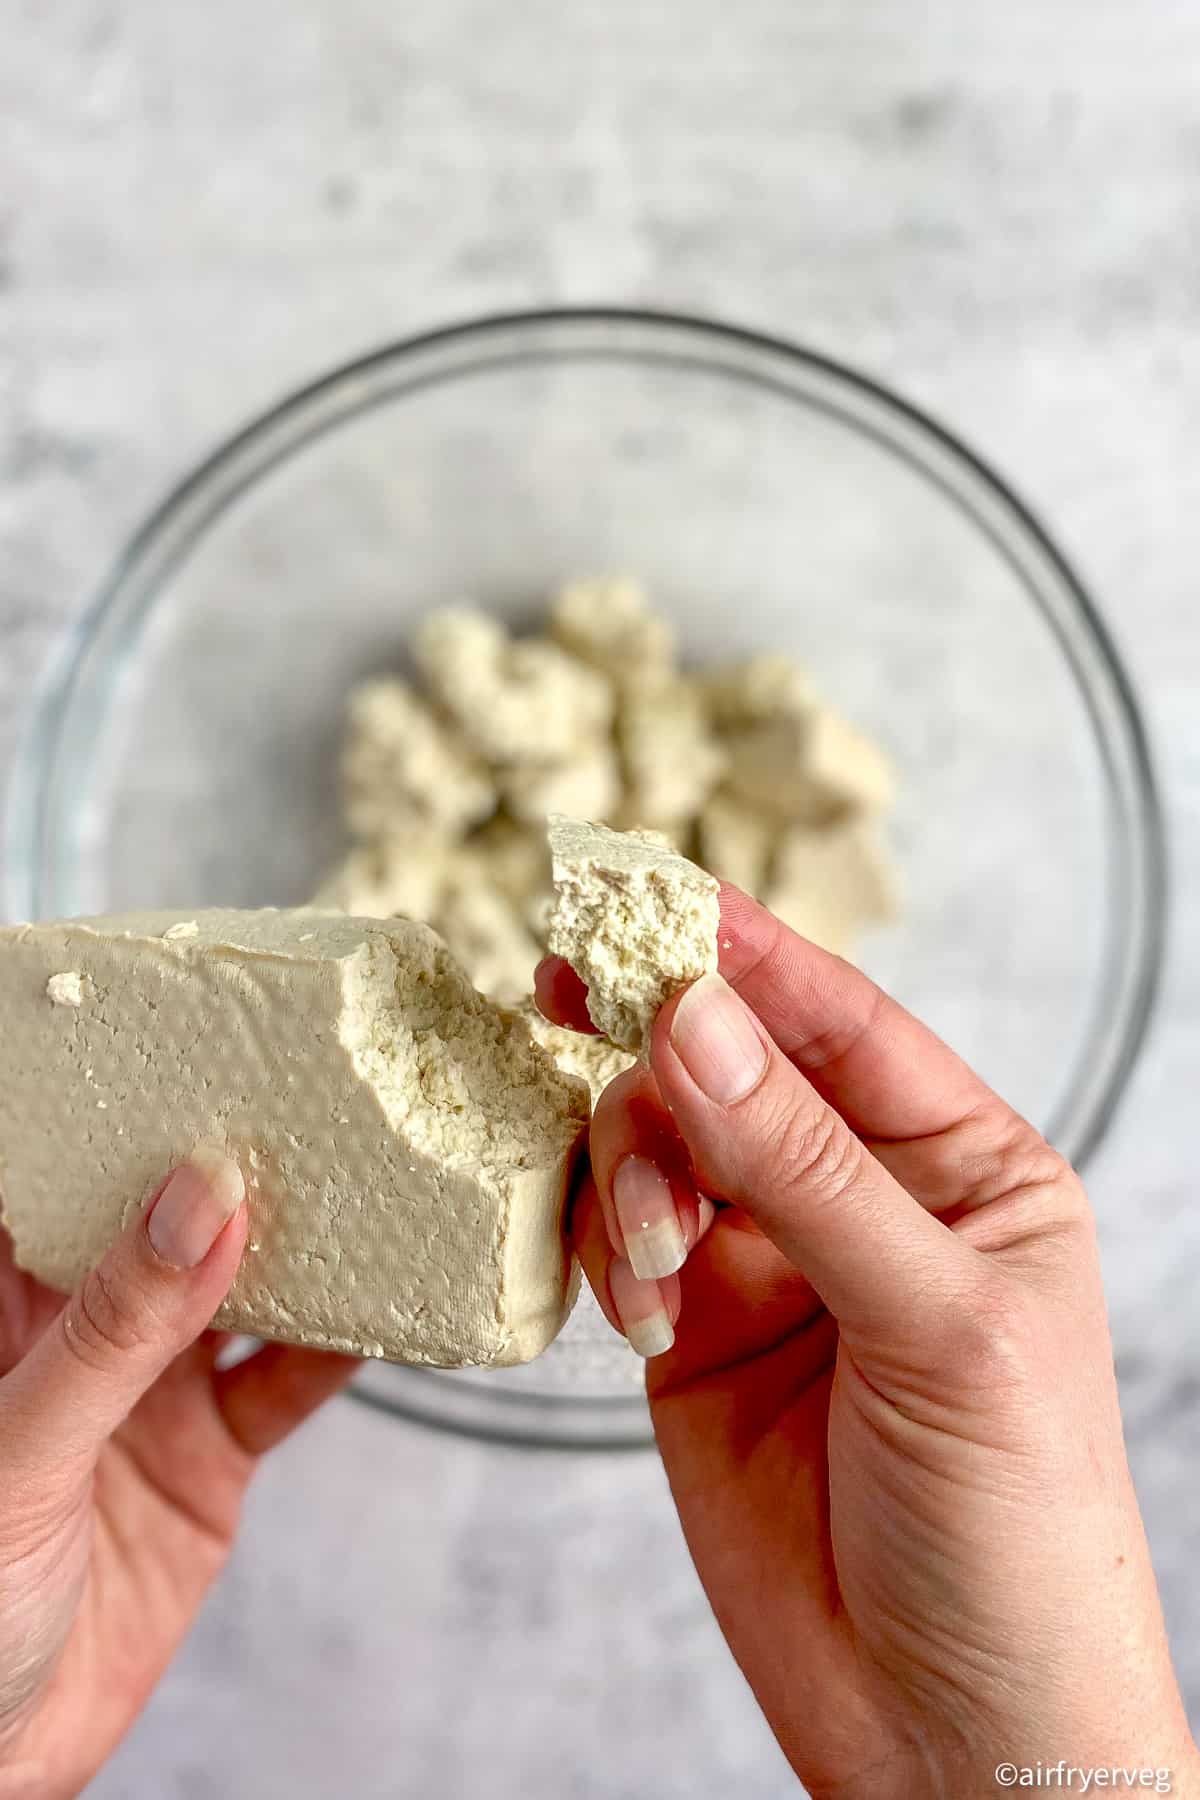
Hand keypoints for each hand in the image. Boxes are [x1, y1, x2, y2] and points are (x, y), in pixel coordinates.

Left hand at [0, 1151, 356, 1798]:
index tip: (200, 1038)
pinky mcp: (208, 1461)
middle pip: (171, 1221)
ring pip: (243, 1292)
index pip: (65, 1175)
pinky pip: (287, 1386)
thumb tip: (197, 1197)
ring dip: (306, 1246)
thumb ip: (113, 1328)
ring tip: (377, 1179)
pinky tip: (395, 1310)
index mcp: (10, 1305)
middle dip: (237, 1161)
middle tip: (318, 1091)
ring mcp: (152, 1393)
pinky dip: (344, 1350)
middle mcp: (86, 1333)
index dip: (123, 1105)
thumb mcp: (19, 1447)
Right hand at [538, 889, 1199, 1799]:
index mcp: (963, 1167)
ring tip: (654, 1255)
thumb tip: (695, 1018)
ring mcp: (768, 1268)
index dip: (746, 951)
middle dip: (660, 1046)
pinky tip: (636, 1305)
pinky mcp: (690, 1341)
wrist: (953, 1733)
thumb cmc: (1015, 1525)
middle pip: (730, 1067)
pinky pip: (618, 1242)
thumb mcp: (937, 1324)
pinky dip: (605, 1249)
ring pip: (659, 1146)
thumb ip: (806, 1168)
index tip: (649, 892)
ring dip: (631, 1168)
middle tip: (571, 996)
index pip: (842, 1020)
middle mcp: (859, 1200)